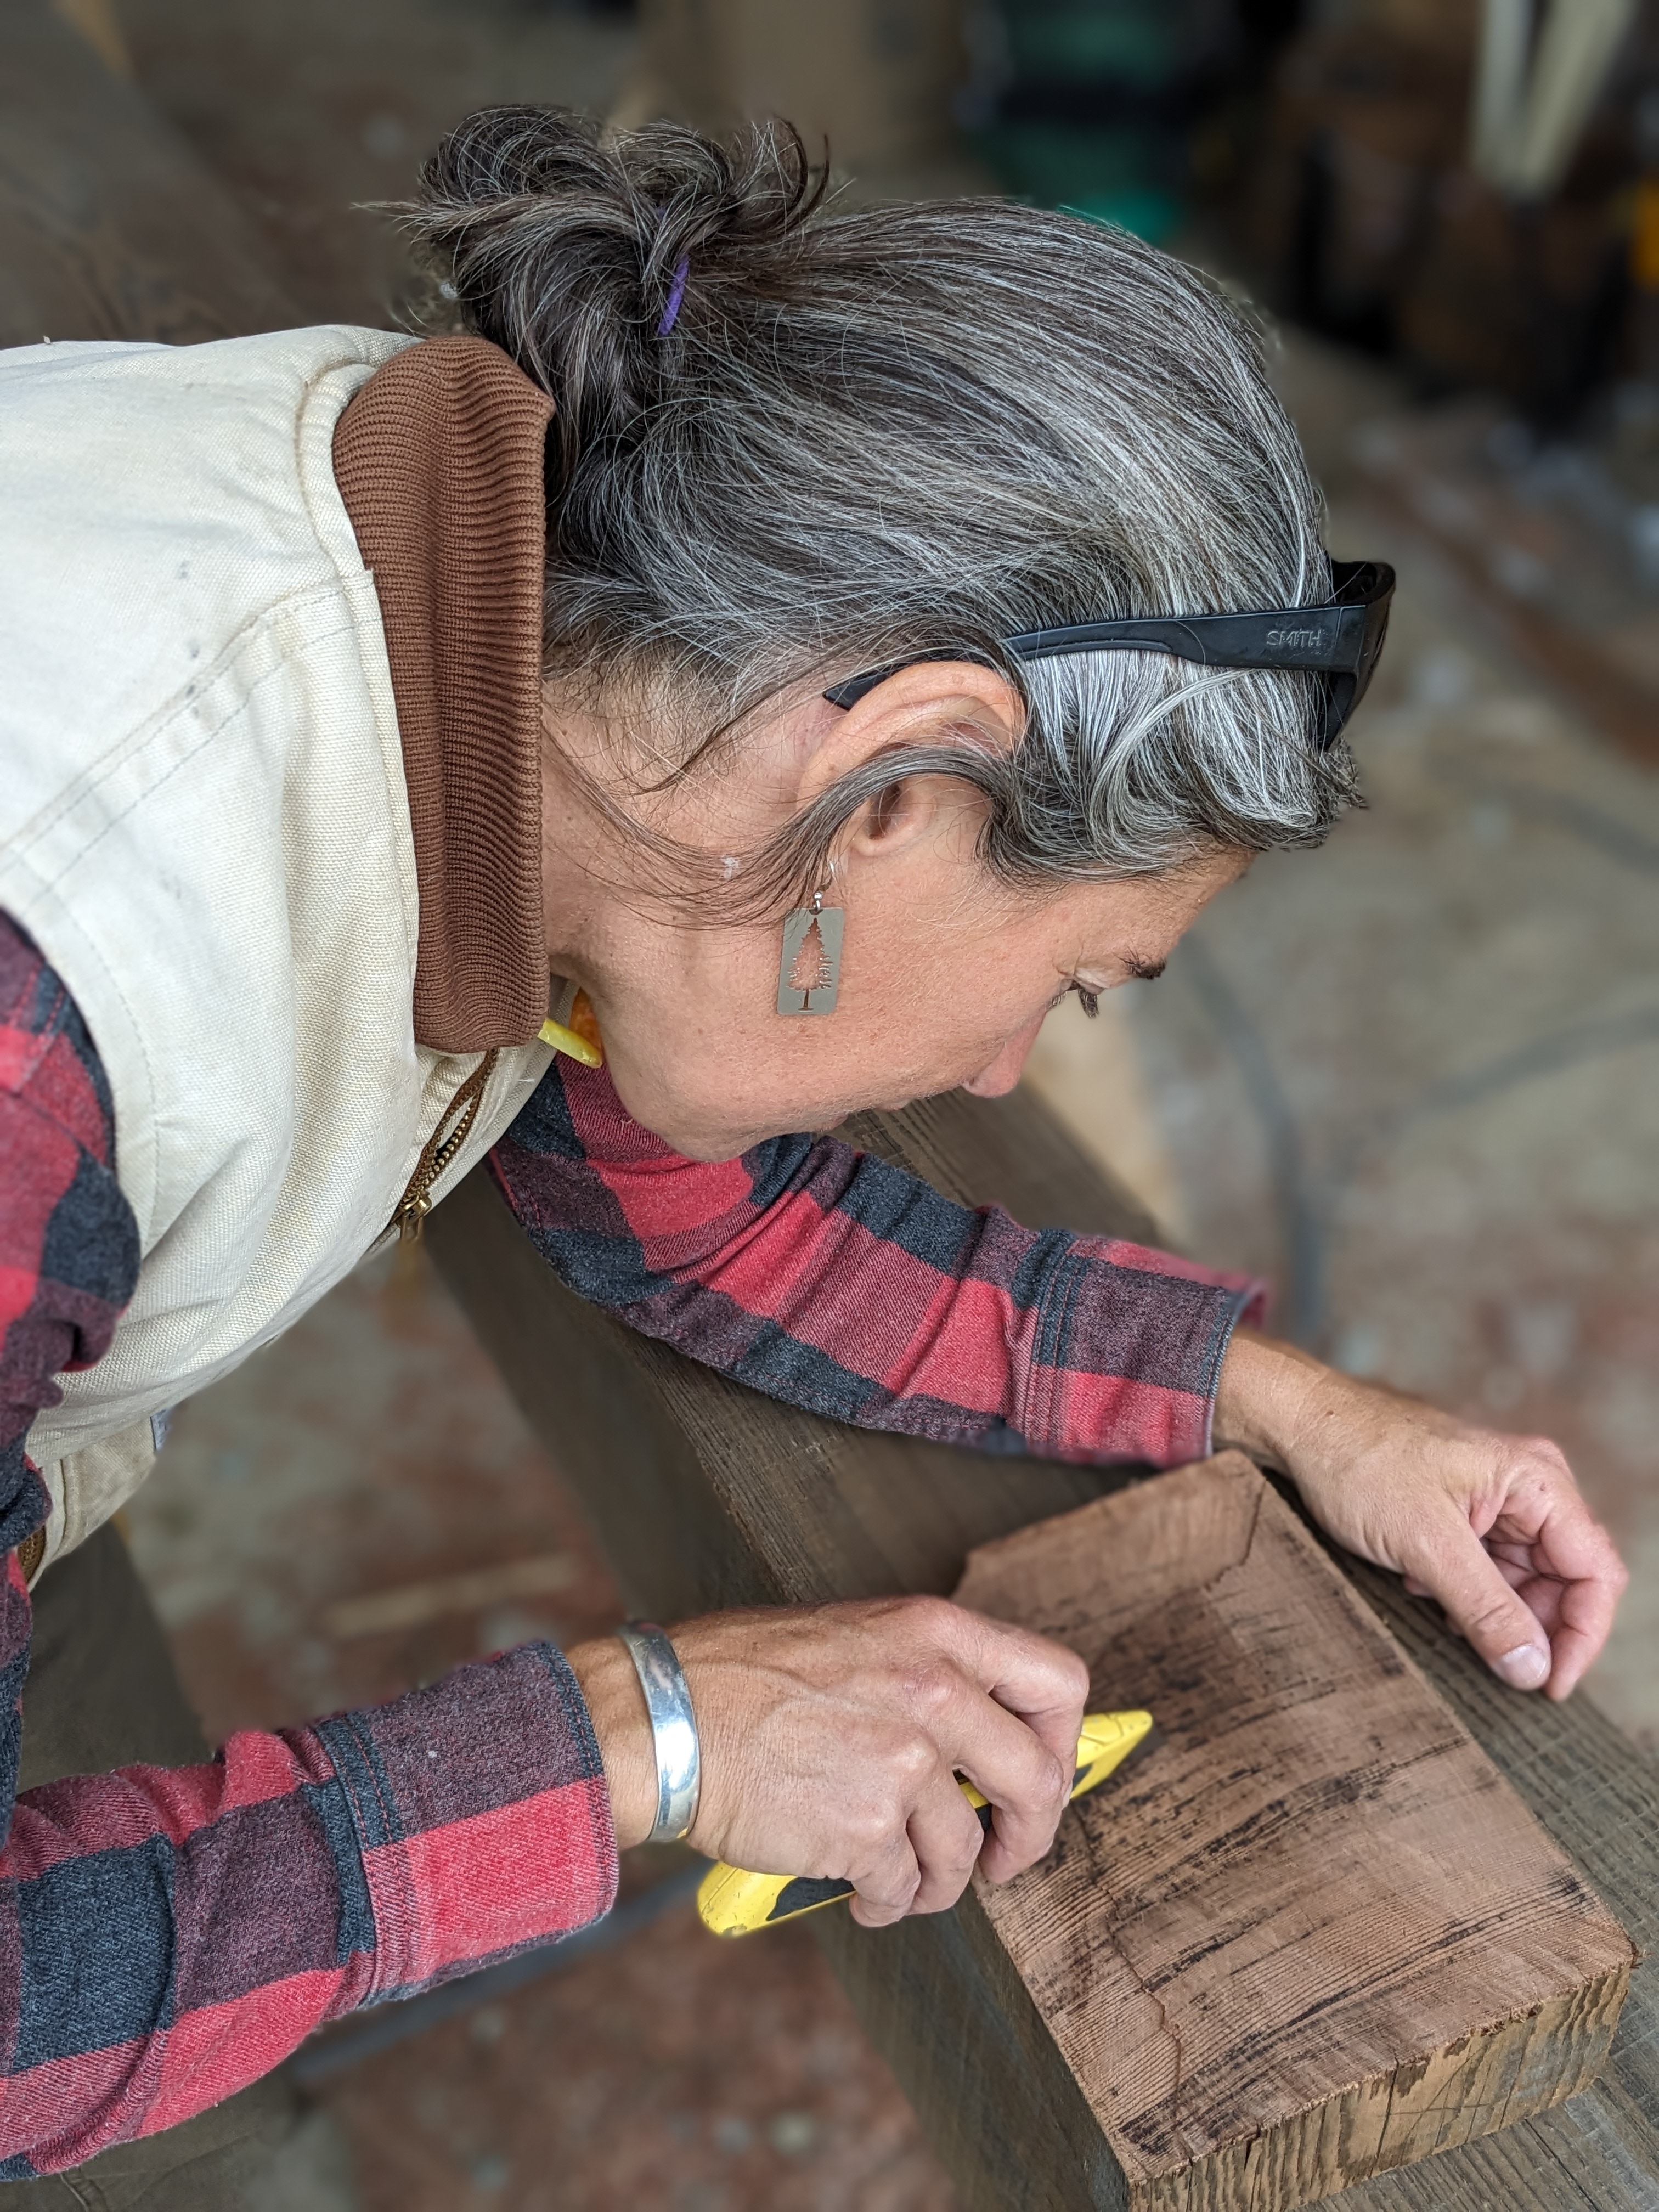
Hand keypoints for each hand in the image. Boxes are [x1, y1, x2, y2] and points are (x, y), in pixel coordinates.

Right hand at [567, 1596, 1087, 1925]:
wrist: (666, 1719)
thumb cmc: (744, 1674)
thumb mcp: (857, 1636)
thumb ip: (928, 1673)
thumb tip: (987, 1734)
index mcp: (936, 1634)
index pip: (1058, 1682)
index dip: (1063, 1741)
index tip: (1038, 1776)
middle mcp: (934, 1692)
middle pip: (1038, 1781)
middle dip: (1026, 1836)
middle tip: (998, 1857)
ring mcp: (902, 1761)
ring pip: (964, 1850)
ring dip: (939, 1881)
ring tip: (899, 1879)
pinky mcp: (865, 1827)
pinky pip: (906, 1886)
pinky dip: (888, 1901)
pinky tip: (858, 1889)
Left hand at [1216, 1328, 1626, 1699]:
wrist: (1300, 1425)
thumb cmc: (1358, 1462)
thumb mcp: (1424, 1544)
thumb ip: (1485, 1609)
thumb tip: (1532, 1670)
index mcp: (1537, 1481)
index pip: (1595, 1573)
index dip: (1581, 1637)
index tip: (1549, 1686)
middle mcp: (1529, 1488)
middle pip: (1563, 1582)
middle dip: (1529, 1627)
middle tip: (1485, 1658)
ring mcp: (1497, 1501)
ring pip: (1522, 1583)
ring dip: (1487, 1611)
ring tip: (1433, 1600)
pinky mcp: (1465, 1514)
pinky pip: (1486, 1571)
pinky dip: (1460, 1593)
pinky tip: (1418, 1584)